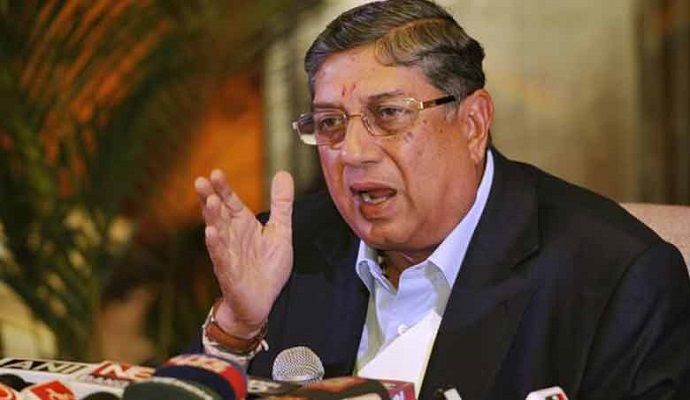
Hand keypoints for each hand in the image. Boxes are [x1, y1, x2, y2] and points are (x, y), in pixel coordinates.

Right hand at [195, 169, 293, 337]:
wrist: (263, 302)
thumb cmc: (267, 266)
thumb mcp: (280, 231)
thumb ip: (281, 204)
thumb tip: (283, 173)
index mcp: (242, 224)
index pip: (230, 202)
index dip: (223, 188)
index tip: (216, 172)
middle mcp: (231, 237)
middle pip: (218, 214)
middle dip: (209, 198)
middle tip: (201, 181)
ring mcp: (228, 255)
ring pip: (217, 233)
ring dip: (212, 218)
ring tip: (209, 202)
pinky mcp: (229, 274)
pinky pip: (221, 258)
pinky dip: (216, 246)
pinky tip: (210, 234)